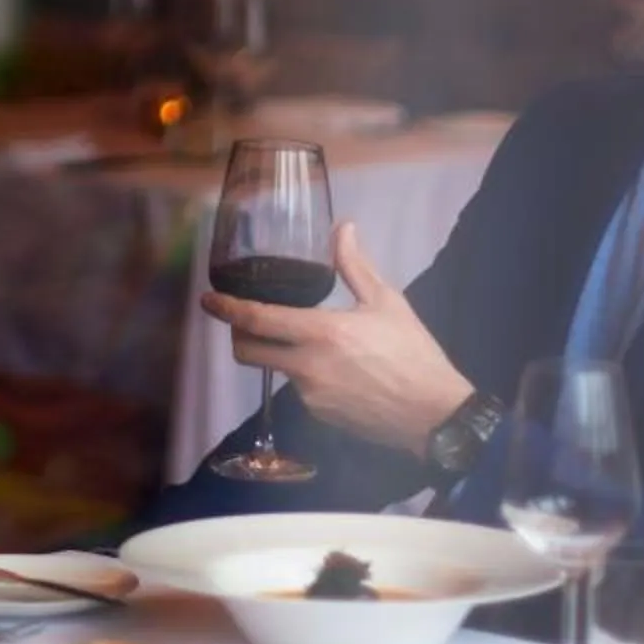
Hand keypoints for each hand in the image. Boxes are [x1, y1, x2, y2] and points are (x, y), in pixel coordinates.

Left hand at [201, 222, 472, 456]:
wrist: (436, 414)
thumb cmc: (413, 353)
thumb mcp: (387, 302)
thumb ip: (355, 265)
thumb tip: (343, 227)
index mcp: (321, 332)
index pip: (257, 319)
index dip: (226, 308)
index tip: (207, 300)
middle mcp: (307, 366)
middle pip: (248, 353)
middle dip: (239, 336)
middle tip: (248, 322)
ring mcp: (311, 396)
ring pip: (275, 370)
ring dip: (277, 354)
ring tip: (304, 341)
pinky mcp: (320, 417)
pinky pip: (299, 390)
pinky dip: (304, 375)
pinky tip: (331, 369)